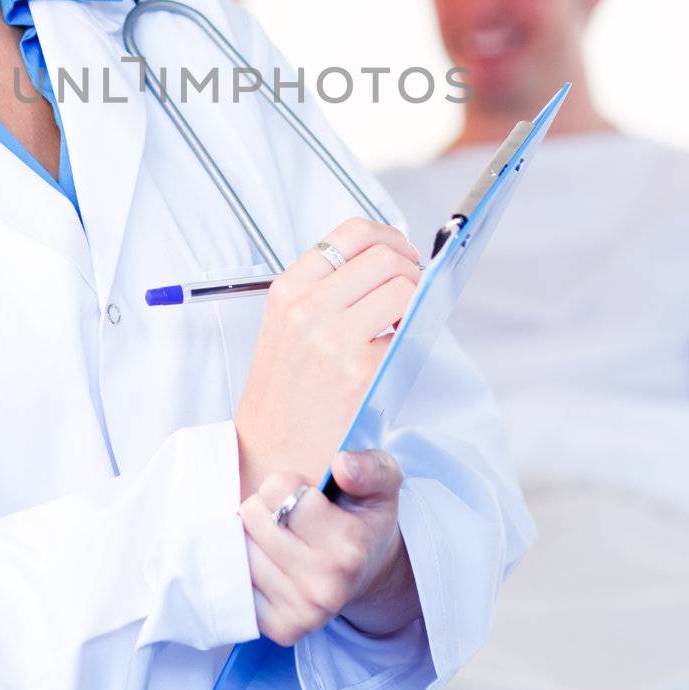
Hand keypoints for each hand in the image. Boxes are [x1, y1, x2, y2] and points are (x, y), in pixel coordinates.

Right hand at [234, 217, 419, 495]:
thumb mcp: (287, 326)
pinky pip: (409, 333)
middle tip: (411, 291)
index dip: (389, 238)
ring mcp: (334, 340)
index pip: (352, 233)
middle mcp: (307, 308)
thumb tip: (390, 259)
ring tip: (404, 322)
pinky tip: (398, 353)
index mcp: (288, 290)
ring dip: (416, 301)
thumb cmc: (286, 393)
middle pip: (386, 255)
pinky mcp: (362, 373)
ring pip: (404, 286)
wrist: (272, 456)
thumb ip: (326, 289)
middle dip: (410, 269)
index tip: (401, 254)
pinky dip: (413, 337)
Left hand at [239, 449, 420, 646]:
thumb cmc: (364, 518)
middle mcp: (326, 585)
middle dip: (267, 507)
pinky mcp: (281, 629)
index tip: (307, 496)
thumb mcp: (382, 482)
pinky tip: (270, 564)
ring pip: (240, 547)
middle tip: (292, 518)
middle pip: (252, 515)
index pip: (278, 489)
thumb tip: (342, 466)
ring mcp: (303, 612)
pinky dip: (246, 566)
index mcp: (349, 545)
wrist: (369, 572)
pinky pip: (236, 582)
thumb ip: (369, 467)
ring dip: (254, 536)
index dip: (289, 484)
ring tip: (282, 539)